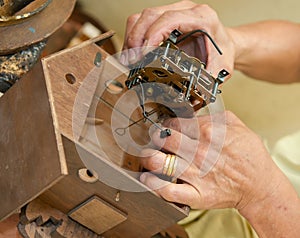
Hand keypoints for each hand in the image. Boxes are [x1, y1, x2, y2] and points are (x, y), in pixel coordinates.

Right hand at [122, 0, 234, 77]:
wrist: (225, 43)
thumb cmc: (223, 51)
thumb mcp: (222, 68)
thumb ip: (208, 80)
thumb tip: (193, 97)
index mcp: (201, 17)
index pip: (169, 20)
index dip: (152, 36)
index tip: (144, 55)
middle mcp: (185, 10)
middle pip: (150, 16)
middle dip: (136, 40)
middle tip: (132, 62)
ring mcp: (173, 12)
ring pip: (142, 18)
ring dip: (131, 39)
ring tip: (129, 60)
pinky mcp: (164, 18)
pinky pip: (142, 22)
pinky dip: (134, 38)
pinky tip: (133, 54)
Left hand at [139, 111, 284, 210]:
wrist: (259, 185)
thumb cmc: (248, 155)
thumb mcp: (236, 125)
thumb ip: (213, 115)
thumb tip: (194, 112)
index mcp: (207, 132)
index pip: (174, 123)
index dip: (166, 124)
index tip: (165, 127)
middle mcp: (198, 152)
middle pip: (162, 139)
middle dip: (154, 137)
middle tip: (154, 139)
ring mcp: (196, 174)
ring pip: (159, 162)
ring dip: (148, 157)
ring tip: (148, 156)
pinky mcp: (196, 195)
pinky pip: (167, 191)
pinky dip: (153, 184)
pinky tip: (148, 178)